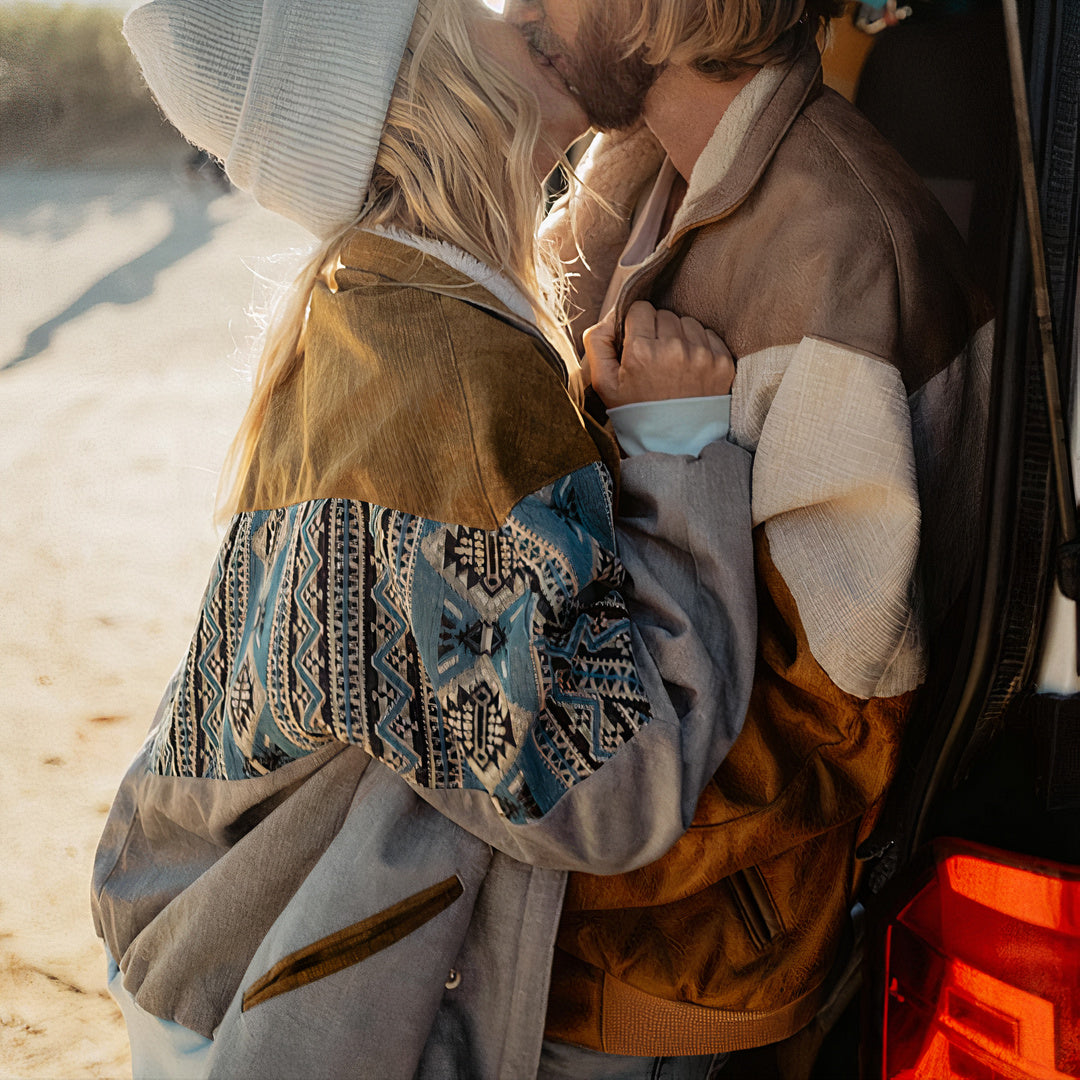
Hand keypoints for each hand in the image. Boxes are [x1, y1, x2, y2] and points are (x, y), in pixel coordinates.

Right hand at [586, 300, 734, 408]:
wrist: (674, 445)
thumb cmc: (637, 414)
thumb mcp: (604, 384)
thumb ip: (598, 342)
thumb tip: (610, 316)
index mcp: (641, 352)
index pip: (640, 308)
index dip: (636, 325)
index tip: (637, 344)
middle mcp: (673, 349)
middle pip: (664, 314)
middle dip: (657, 331)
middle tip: (655, 359)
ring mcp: (702, 355)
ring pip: (687, 322)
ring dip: (679, 337)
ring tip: (673, 365)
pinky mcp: (722, 362)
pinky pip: (708, 336)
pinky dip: (699, 347)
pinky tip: (690, 370)